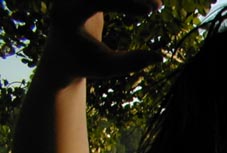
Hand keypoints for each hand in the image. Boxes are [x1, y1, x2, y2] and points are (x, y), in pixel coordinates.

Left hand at [42, 0, 162, 80]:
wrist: (62, 54)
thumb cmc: (85, 63)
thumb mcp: (107, 67)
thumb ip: (130, 63)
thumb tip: (159, 57)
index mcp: (67, 16)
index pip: (95, 0)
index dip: (124, 3)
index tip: (149, 11)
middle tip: (158, 5)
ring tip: (157, 5)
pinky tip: (148, 3)